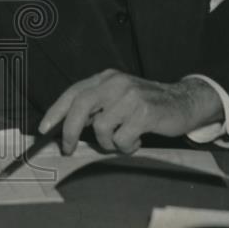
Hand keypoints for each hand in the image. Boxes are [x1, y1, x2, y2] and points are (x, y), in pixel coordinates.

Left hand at [38, 69, 223, 154]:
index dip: (56, 111)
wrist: (185, 102)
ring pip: (102, 128)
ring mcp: (131, 96)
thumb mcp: (119, 98)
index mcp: (106, 78)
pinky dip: (126, 147)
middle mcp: (116, 83)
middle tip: (67, 149)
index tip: (43, 130)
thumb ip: (97, 107)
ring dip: (109, 143)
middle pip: (81, 105)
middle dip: (69, 131)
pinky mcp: (145, 112)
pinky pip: (122, 139)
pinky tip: (138, 140)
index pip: (74, 92)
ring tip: (124, 140)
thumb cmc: (147, 106)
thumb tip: (67, 127)